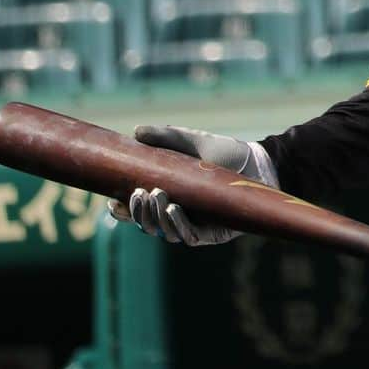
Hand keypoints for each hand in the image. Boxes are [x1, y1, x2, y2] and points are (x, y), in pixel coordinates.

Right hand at [107, 124, 275, 246]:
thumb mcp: (192, 141)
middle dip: (137, 213)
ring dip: (154, 218)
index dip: (123, 210)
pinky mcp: (211, 234)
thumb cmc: (223, 153)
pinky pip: (188, 237)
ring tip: (155, 197)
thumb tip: (135, 132)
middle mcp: (177, 213)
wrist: (257, 163)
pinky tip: (172, 210)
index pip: (138, 209)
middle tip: (138, 194)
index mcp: (168, 195)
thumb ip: (165, 136)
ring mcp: (193, 225)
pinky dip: (177, 226)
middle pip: (147, 224)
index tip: (111, 202)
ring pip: (164, 232)